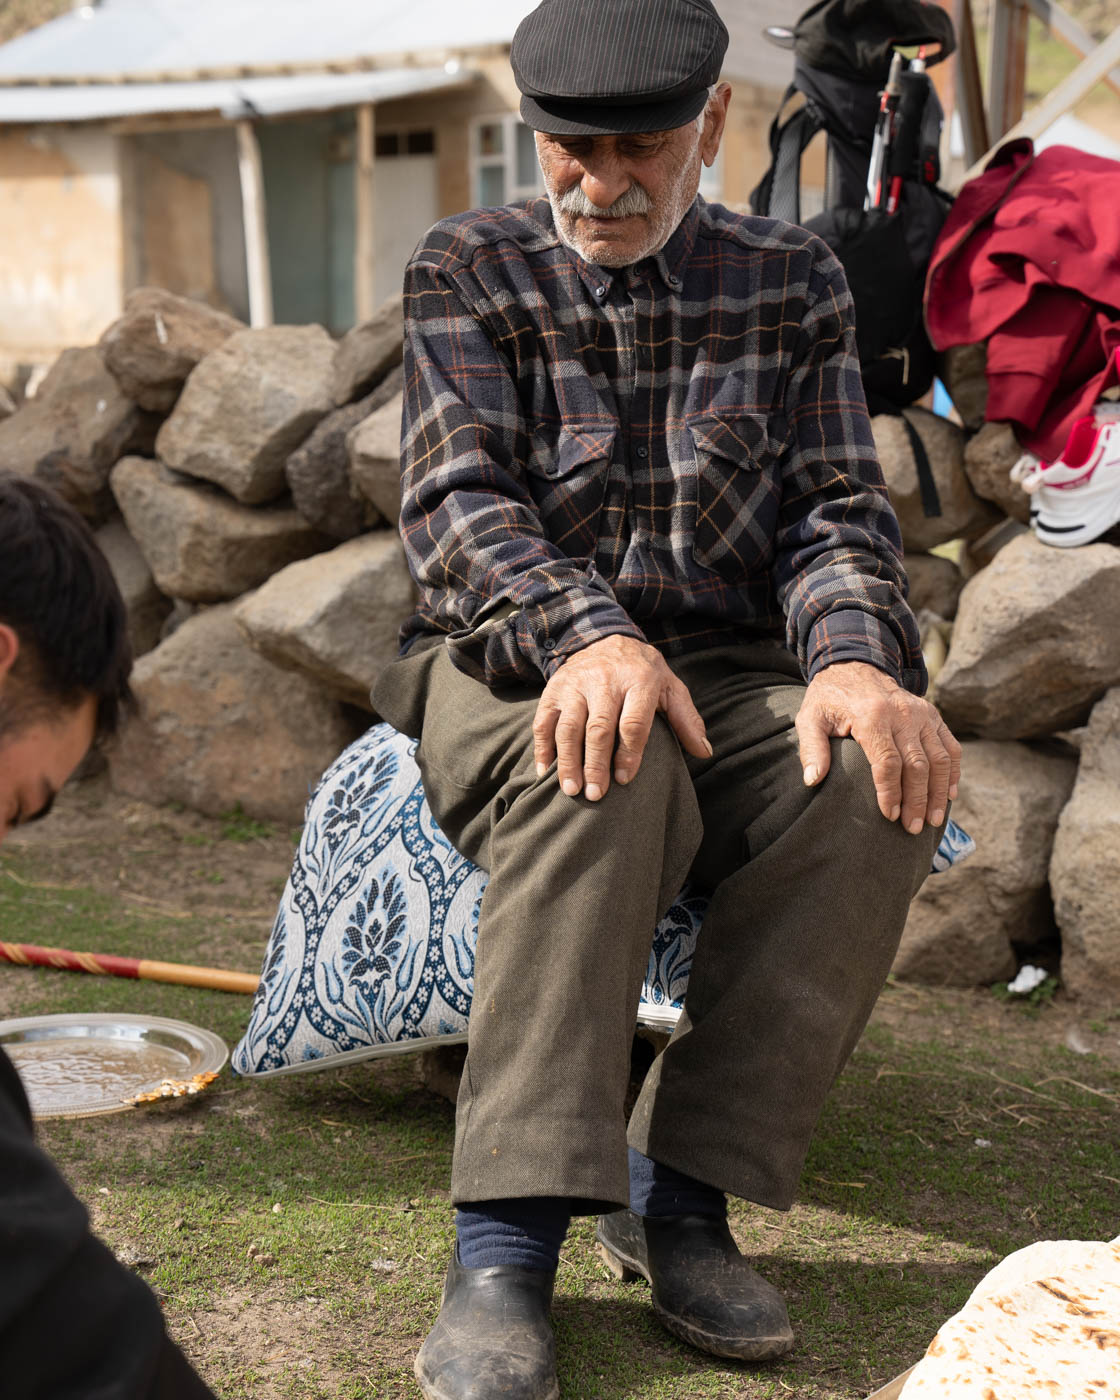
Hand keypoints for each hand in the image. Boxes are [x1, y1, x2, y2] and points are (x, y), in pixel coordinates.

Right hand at [532, 635, 710, 800]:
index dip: (629, 754)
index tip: (624, 780)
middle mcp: (604, 680)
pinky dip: (543, 749)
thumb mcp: (670, 687)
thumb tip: (705, 753)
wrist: (603, 636)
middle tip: (595, 795)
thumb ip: (686, 719)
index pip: (633, 722)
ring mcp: (575, 684)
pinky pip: (544, 721)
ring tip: (571, 790)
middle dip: (596, 764)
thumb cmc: (643, 671)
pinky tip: (546, 773)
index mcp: (638, 681)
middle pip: (598, 728)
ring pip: (568, 727)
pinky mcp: (554, 690)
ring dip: (568, 761)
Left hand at [795, 661, 960, 834]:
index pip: (887, 762)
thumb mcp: (810, 718)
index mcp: (872, 716)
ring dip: (938, 792)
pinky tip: (949, 795)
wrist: (855, 664)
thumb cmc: (829, 698)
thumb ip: (812, 748)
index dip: (890, 792)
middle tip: (913, 828)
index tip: (889, 816)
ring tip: (933, 820)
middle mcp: (902, 714)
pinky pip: (951, 746)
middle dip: (917, 800)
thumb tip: (813, 780)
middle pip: (917, 765)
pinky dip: (953, 772)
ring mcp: (922, 714)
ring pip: (939, 759)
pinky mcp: (932, 715)